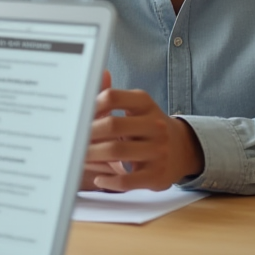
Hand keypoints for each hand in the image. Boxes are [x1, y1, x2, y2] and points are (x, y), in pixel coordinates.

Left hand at [83, 81, 203, 191]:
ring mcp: (159, 151)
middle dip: (87, 134)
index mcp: (145, 104)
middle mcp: (156, 125)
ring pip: (117, 152)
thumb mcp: (135, 107)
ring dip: (93, 156)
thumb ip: (113, 96)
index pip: (112, 97)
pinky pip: (128, 180)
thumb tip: (97, 73)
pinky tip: (99, 179)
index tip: (76, 116)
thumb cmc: (148, 126)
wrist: (183, 149)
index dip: (90, 106)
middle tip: (71, 140)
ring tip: (79, 158)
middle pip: (112, 125)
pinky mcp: (158, 175)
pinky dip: (109, 181)